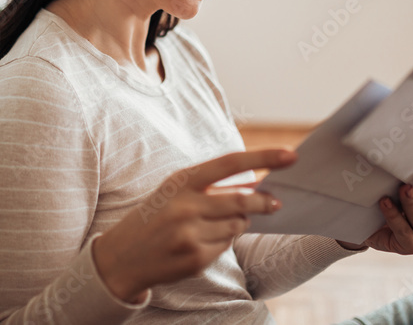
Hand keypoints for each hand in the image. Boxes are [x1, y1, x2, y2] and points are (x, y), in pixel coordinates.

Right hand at [92, 148, 295, 302]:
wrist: (121, 256)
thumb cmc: (155, 215)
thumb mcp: (175, 191)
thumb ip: (211, 185)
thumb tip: (255, 184)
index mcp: (182, 180)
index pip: (230, 163)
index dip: (263, 158)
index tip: (291, 155)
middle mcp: (186, 205)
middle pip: (242, 200)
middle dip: (265, 202)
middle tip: (277, 202)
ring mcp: (190, 233)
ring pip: (238, 226)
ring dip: (238, 224)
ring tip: (214, 224)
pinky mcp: (195, 258)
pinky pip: (226, 247)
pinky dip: (223, 243)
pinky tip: (201, 242)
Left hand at [340, 151, 412, 253]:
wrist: (372, 230)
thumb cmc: (391, 202)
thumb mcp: (400, 186)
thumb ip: (407, 173)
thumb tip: (402, 145)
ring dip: (412, 202)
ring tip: (404, 188)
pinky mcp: (410, 246)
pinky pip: (402, 230)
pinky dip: (393, 216)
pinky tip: (384, 203)